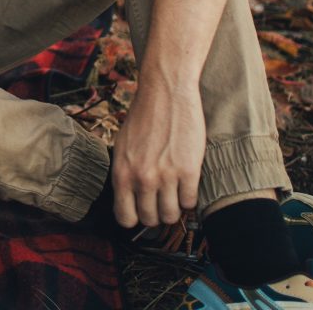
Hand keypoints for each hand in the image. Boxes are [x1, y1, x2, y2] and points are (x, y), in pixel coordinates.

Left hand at [109, 75, 204, 228]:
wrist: (165, 92)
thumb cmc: (143, 117)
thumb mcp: (123, 147)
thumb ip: (125, 174)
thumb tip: (129, 200)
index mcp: (121, 173)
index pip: (124, 218)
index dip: (135, 218)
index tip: (142, 210)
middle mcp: (142, 178)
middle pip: (150, 220)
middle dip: (157, 214)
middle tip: (162, 200)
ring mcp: (166, 176)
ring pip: (172, 216)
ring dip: (175, 209)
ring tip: (175, 194)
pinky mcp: (189, 171)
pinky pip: (191, 202)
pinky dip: (190, 198)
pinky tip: (187, 184)